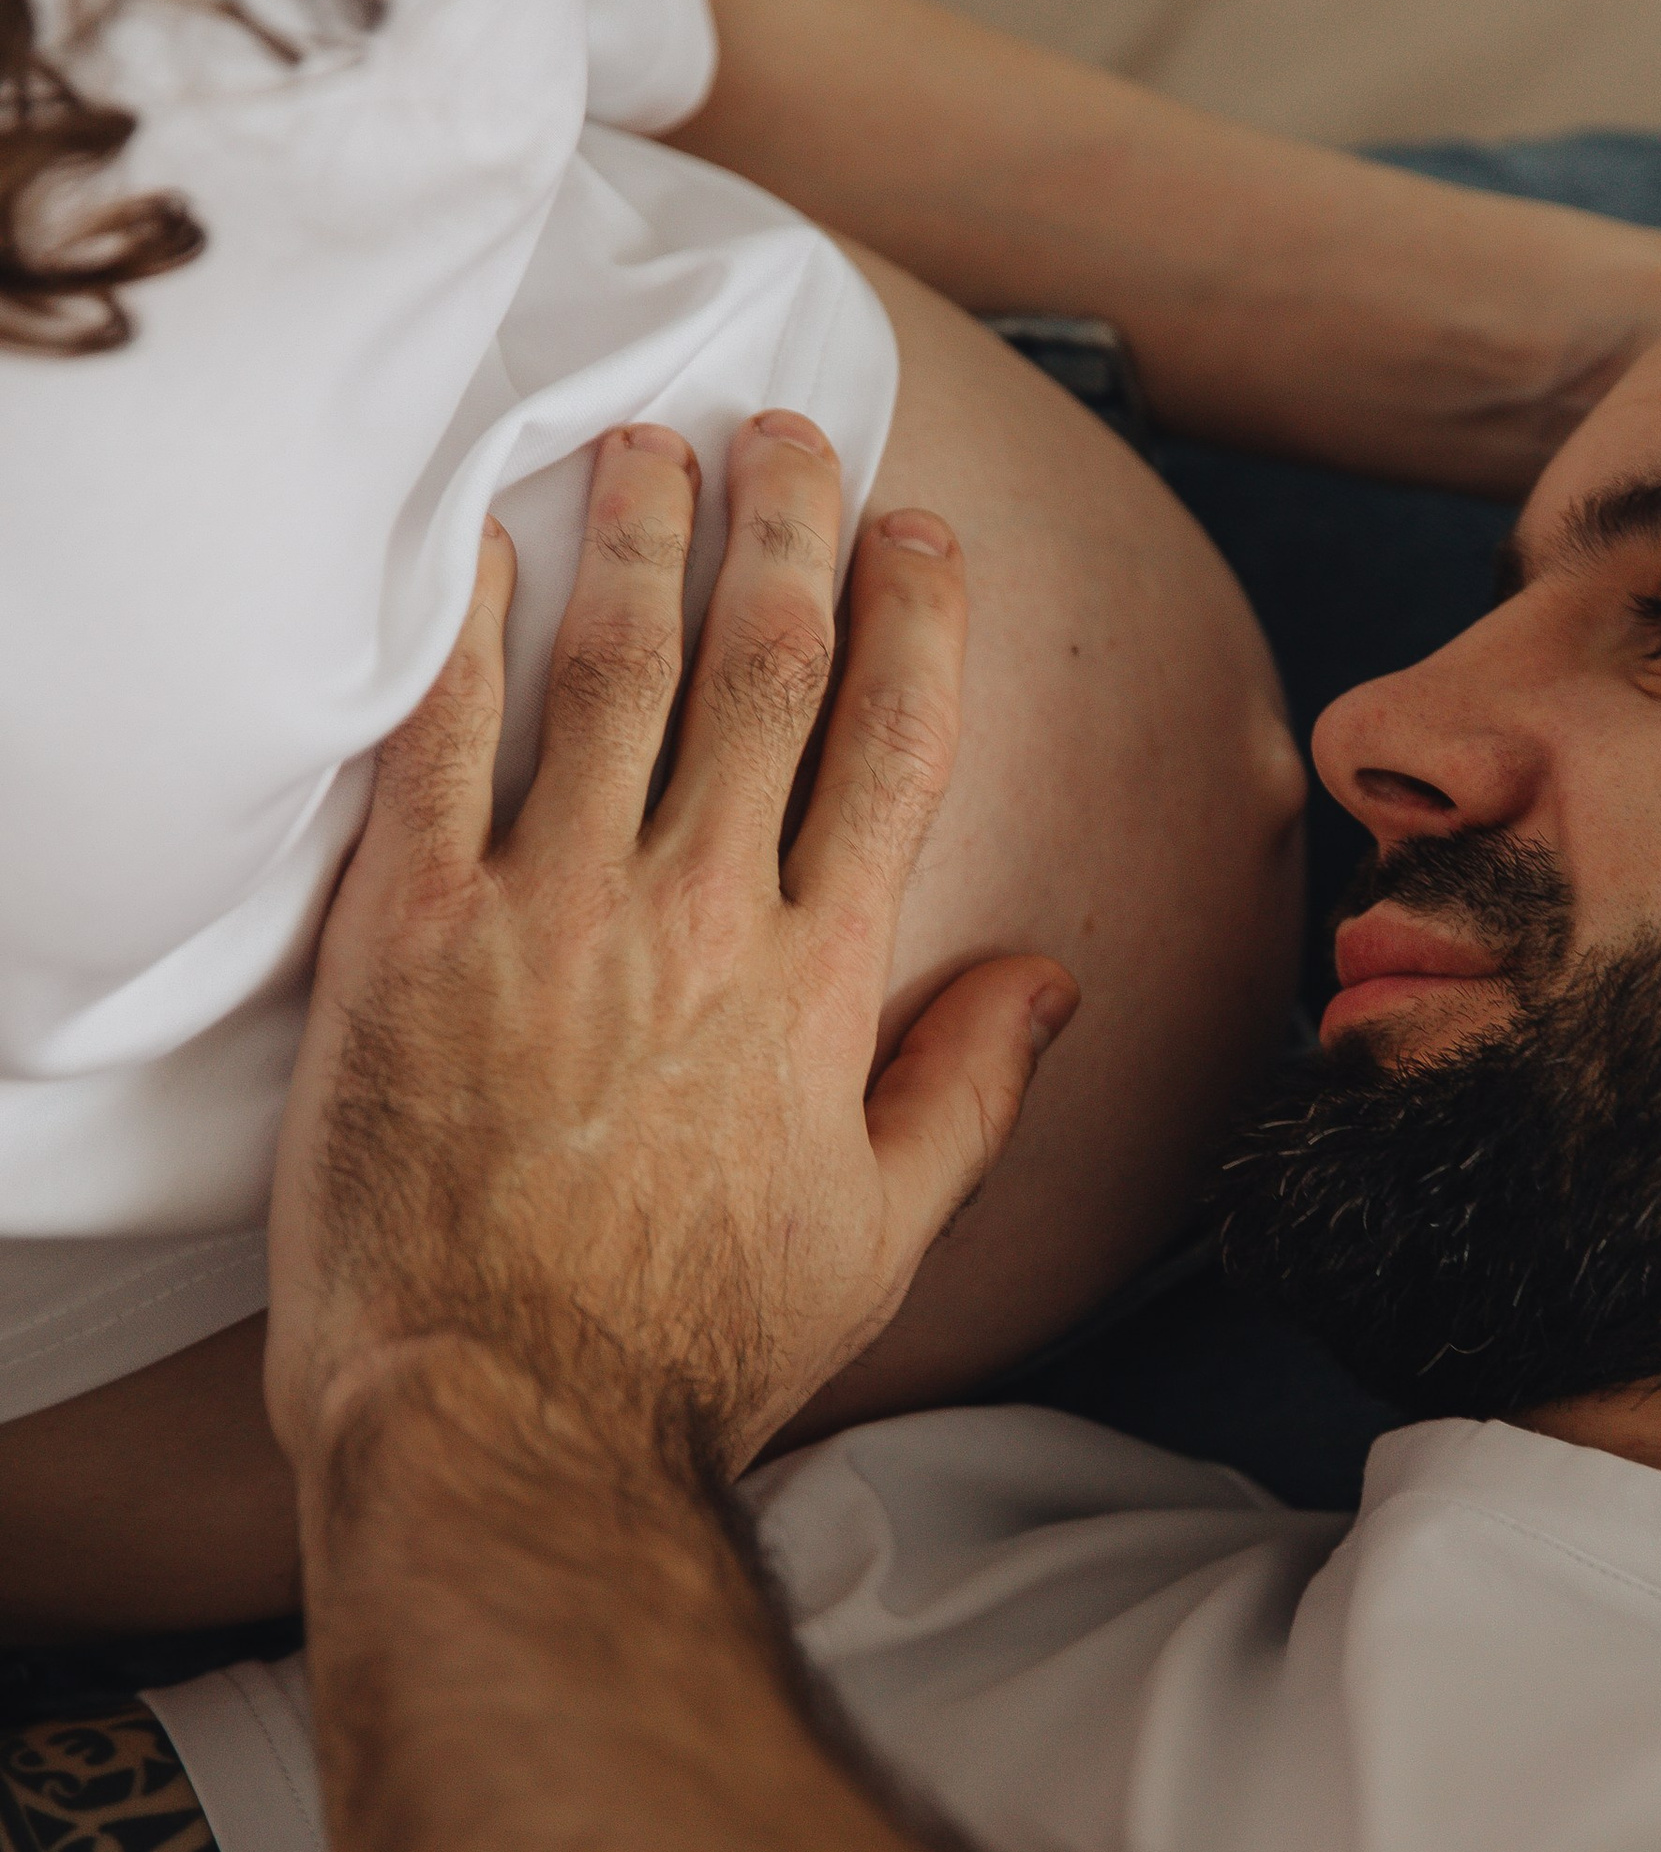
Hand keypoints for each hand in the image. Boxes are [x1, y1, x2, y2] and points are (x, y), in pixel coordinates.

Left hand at [266, 416, 1076, 1486]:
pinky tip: (483, 550)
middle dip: (786, 530)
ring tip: (647, 445)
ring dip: (640, 540)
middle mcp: (701, 915)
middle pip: (765, 672)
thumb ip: (969, 1091)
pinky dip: (468, 633)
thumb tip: (1054, 979)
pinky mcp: (414, 933)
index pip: (892, 748)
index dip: (914, 619)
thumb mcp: (880, 1239)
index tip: (918, 530)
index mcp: (821, 982)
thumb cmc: (693, 1350)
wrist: (507, 1419)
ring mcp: (553, 912)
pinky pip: (445, 741)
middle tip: (784, 431)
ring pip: (615, 673)